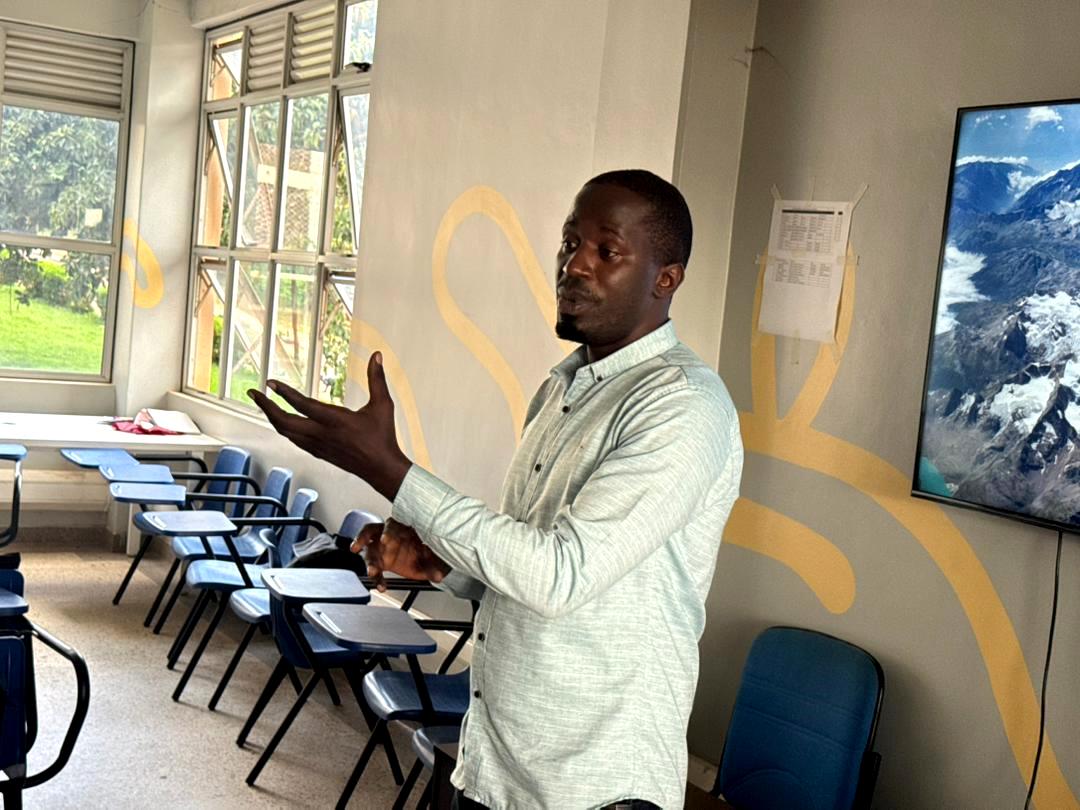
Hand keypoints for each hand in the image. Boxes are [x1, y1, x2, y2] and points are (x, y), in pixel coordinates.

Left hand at [247, 353, 410, 499]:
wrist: (382, 469)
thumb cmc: (382, 438)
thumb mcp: (383, 405)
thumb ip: (377, 378)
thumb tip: (377, 357)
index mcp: (336, 421)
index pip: (303, 405)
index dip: (284, 392)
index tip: (271, 383)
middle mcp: (323, 435)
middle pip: (284, 422)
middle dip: (266, 406)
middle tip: (255, 394)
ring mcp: (318, 446)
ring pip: (286, 432)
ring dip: (273, 418)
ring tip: (265, 406)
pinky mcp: (319, 453)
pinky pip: (294, 440)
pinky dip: (284, 429)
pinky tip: (283, 424)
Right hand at [351, 518, 449, 590]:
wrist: (428, 561)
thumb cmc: (428, 551)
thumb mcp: (433, 557)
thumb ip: (434, 565)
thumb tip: (439, 576)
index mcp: (402, 527)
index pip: (392, 524)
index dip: (387, 531)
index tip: (385, 539)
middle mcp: (389, 535)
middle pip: (372, 531)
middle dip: (366, 538)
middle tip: (365, 546)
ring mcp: (382, 548)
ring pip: (369, 550)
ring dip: (369, 561)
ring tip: (372, 571)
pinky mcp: (381, 561)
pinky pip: (375, 568)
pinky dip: (377, 578)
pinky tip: (382, 586)